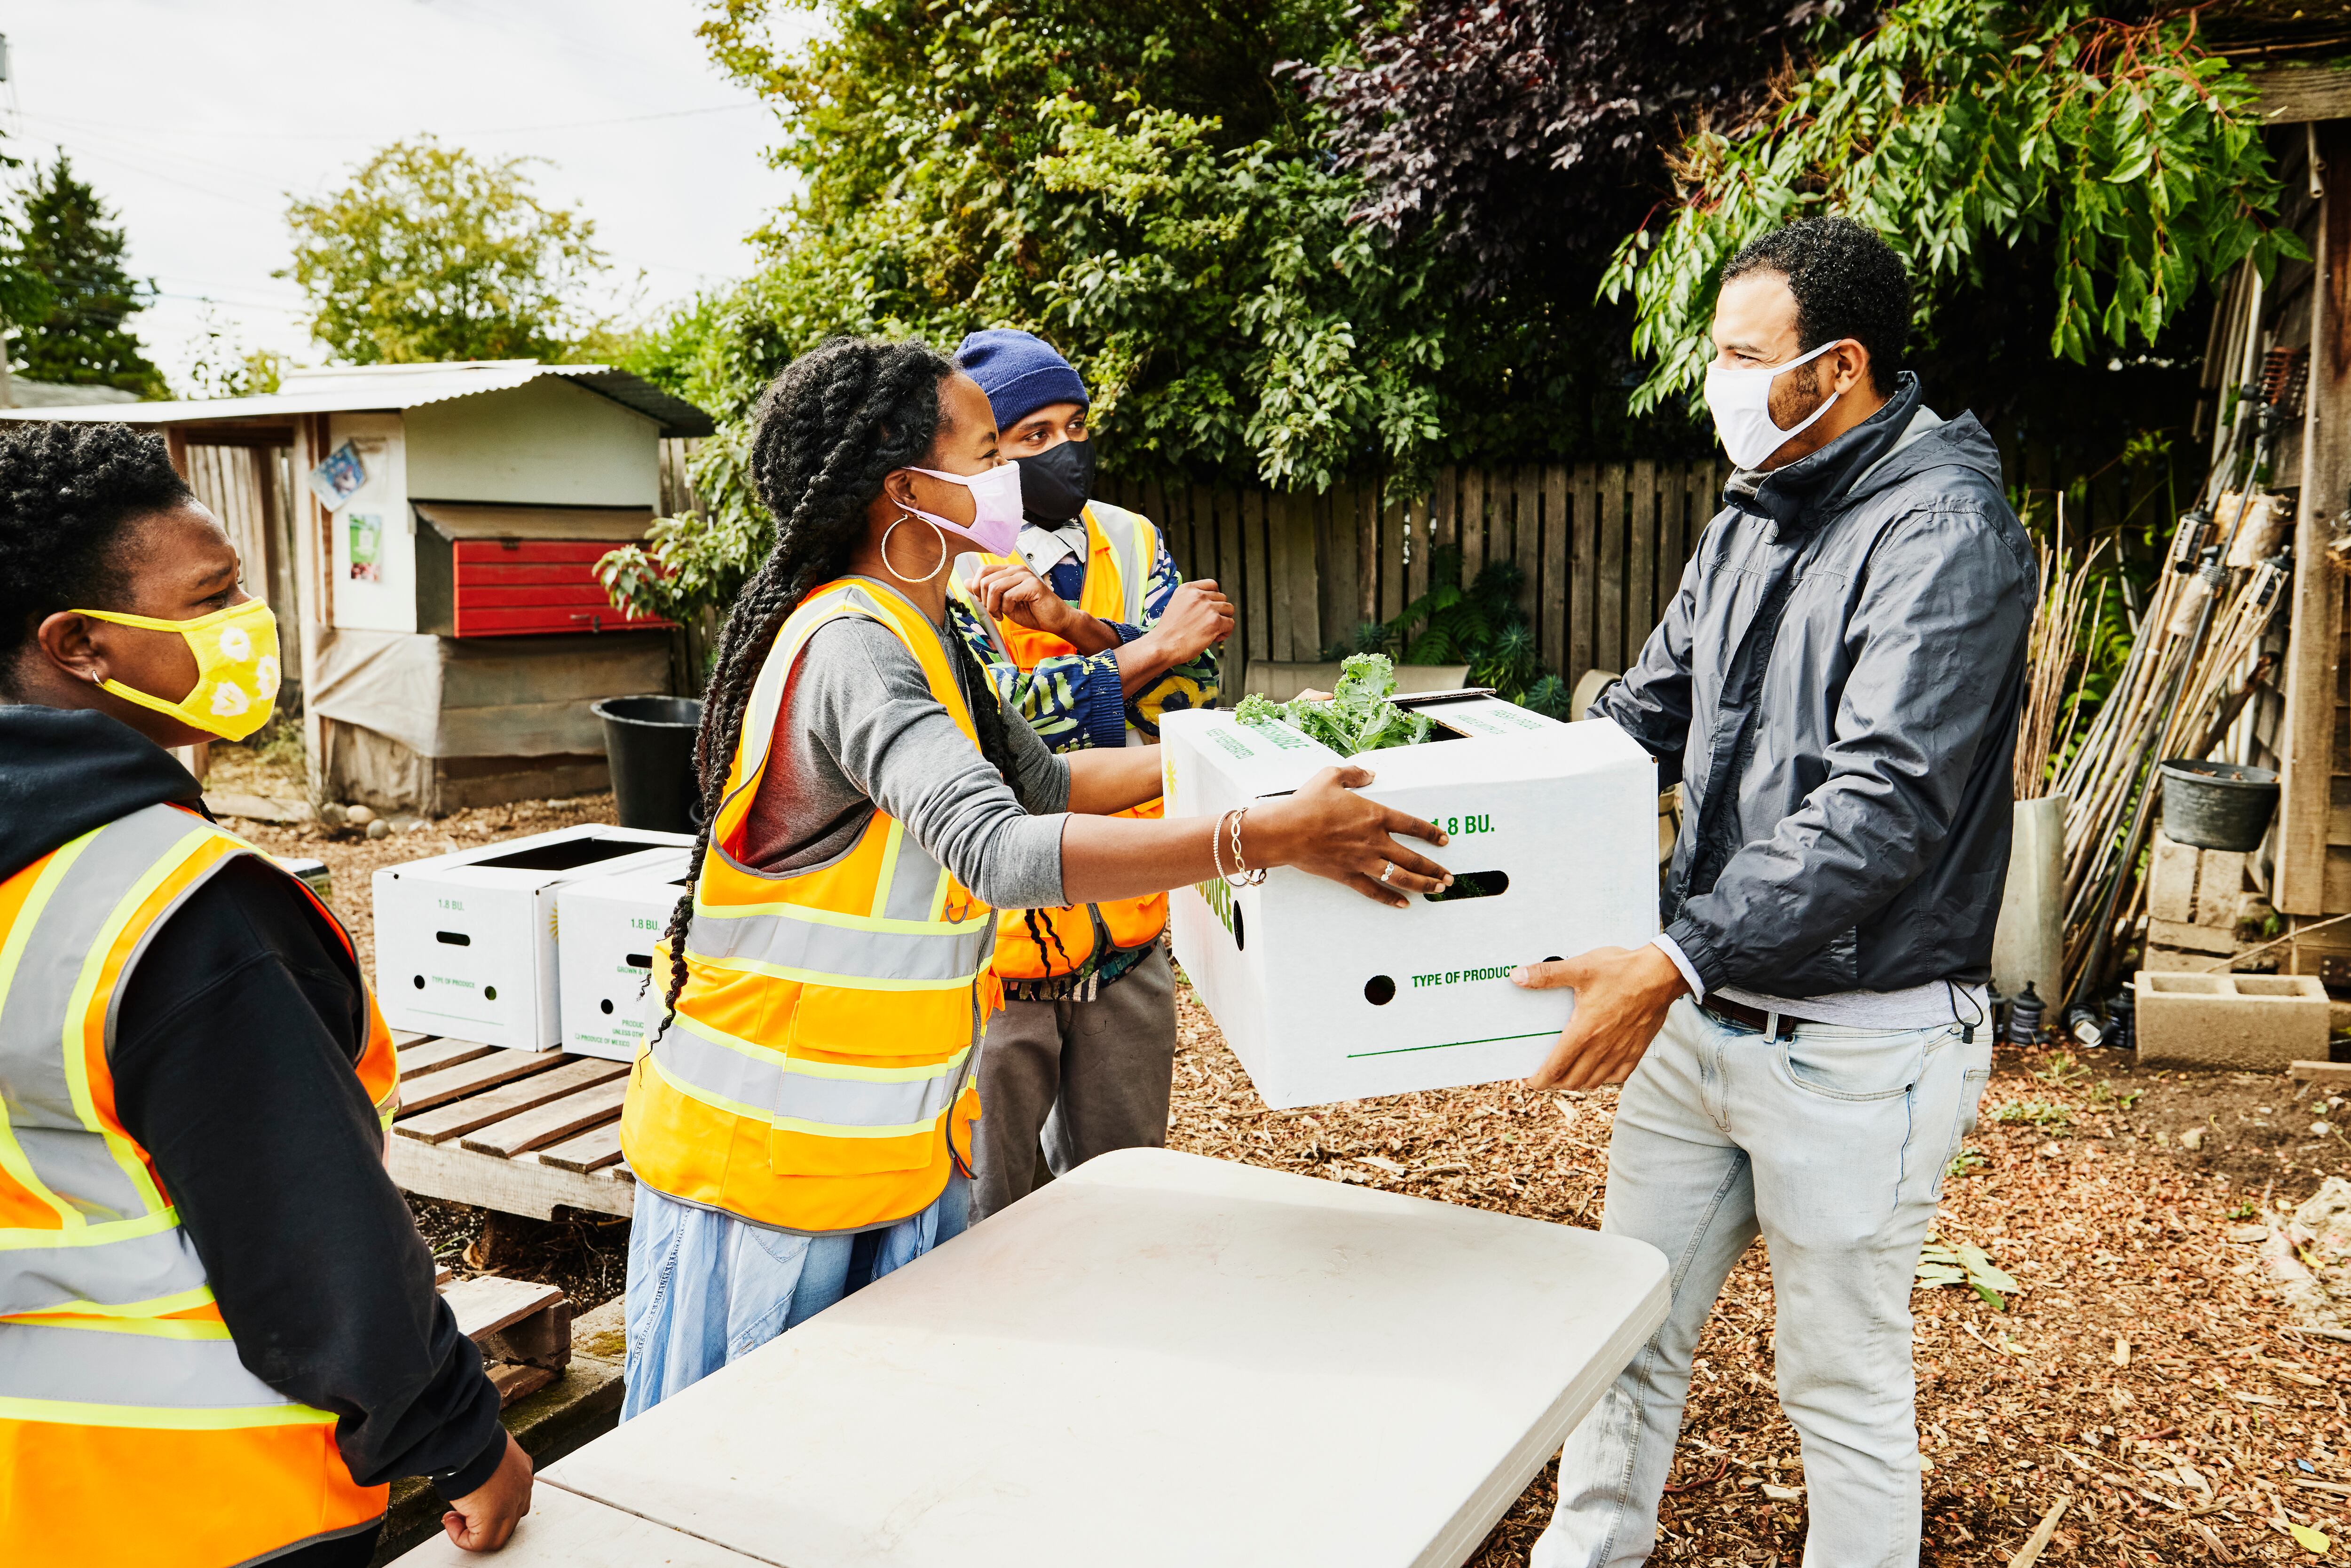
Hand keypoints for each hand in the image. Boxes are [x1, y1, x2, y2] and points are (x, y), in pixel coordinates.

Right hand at [443, 1431, 532, 1551]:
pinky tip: (451, 1523)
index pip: (515, 1495)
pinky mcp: (496, 1514)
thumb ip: (485, 1464)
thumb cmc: (469, 1437)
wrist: (465, 1438)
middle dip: (482, 1519)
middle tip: (460, 1512)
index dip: (490, 1504)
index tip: (470, 1498)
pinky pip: (483, 1542)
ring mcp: (513, 1500)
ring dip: (474, 1532)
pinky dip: (464, 1539)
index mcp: (520, 1466)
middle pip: (509, 1517)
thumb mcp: (483, 1447)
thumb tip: (470, 1473)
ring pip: (499, 1534)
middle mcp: (522, 1484)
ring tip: (454, 1519)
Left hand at [971, 560, 1081, 638]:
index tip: (986, 604)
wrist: (1055, 620)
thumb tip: (966, 582)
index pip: (982, 571)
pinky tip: (1011, 613)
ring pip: (994, 587)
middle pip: (985, 579)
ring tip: (1001, 614)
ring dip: (993, 606)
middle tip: (994, 611)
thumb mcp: (1002, 602)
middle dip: (984, 600)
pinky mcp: (1033, 585)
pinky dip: (1006, 609)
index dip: (977, 589)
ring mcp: (1025, 576)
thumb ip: (986, 592)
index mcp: (1009, 571)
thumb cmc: (1031, 611)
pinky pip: (1009, 596)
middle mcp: (1016, 570)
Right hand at [1142, 580, 1233, 661]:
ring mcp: (1208, 607)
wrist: (1163, 645)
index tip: (1210, 608)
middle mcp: (1198, 595)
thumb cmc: (1168, 631)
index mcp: (1187, 588)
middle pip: (1222, 598)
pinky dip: (1226, 632)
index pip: (1212, 584)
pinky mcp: (1215, 621)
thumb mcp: (1175, 604)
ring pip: (1229, 609)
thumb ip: (1191, 599)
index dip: (1215, 597)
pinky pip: (1231, 624)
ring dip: (1224, 620)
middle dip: (1218, 611)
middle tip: (1208, 624)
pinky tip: (1215, 638)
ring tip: (1213, 631)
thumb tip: (1210, 604)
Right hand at [1252, 765, 1449, 907]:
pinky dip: (1390, 898)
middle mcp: (1374, 840)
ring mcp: (1362, 861)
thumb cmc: (1307, 803)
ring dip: (1422, 885)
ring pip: (1400, 877)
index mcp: (1375, 815)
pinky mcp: (1347, 875)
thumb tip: (1370, 774)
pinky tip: (1403, 904)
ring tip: (1437, 890)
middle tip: (1448, 877)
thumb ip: (1354, 774)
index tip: (1444, 839)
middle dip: (1434, 869)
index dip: (1431, 833)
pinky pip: (1374, 890)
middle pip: (1413, 858)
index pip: (1412, 825)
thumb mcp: (1331, 777)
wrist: (1286, 830)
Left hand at [1514, 944, 1687, 1089]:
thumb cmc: (1621, 971)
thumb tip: (1517, 976)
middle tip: (1546, 1076)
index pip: (1556, 1067)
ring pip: (1594, 1081)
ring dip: (1578, 1082)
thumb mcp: (1580, 968)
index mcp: (1584, 1031)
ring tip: (1568, 1074)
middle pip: (1573, 1080)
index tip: (1530, 1081)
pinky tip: (1599, 1071)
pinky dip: (1604, 1078)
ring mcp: (1621, 1051)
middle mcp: (1602, 1047)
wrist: (1661, 975)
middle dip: (1556, 1082)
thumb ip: (1547, 975)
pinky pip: (1618, 1076)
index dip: (1540, 1079)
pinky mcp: (1637, 1050)